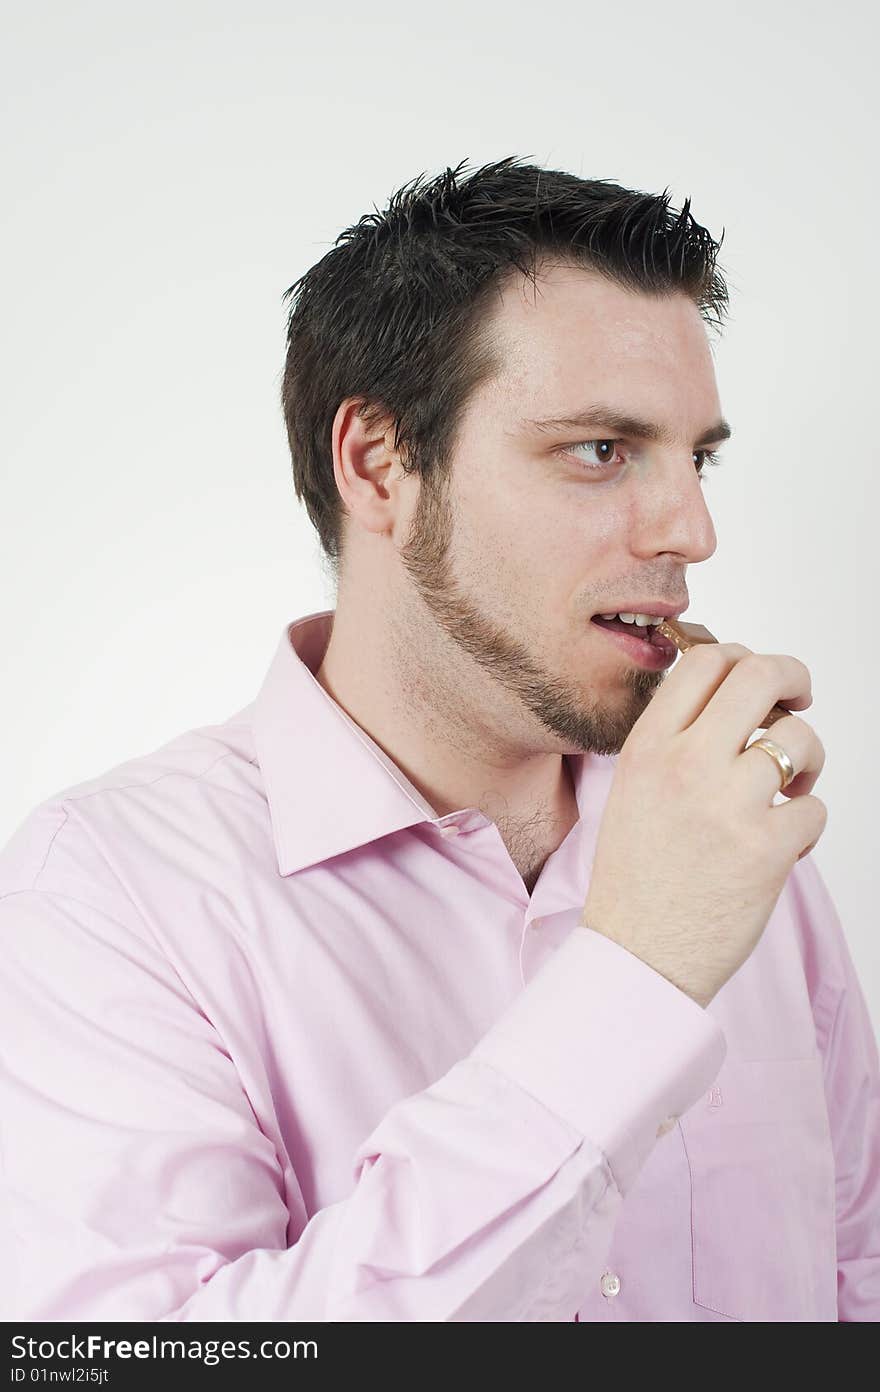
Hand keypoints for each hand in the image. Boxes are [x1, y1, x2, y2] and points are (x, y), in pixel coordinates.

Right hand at [580, 644, 826, 1008]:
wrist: (636, 957)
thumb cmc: (637, 879)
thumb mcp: (633, 790)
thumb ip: (676, 742)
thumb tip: (736, 700)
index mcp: (648, 748)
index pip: (707, 661)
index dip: (744, 660)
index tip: (758, 684)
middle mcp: (686, 765)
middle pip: (760, 676)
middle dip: (793, 678)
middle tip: (798, 700)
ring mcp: (728, 805)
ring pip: (800, 740)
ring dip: (807, 761)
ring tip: (789, 792)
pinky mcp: (766, 850)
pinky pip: (816, 809)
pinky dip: (807, 826)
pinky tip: (781, 846)